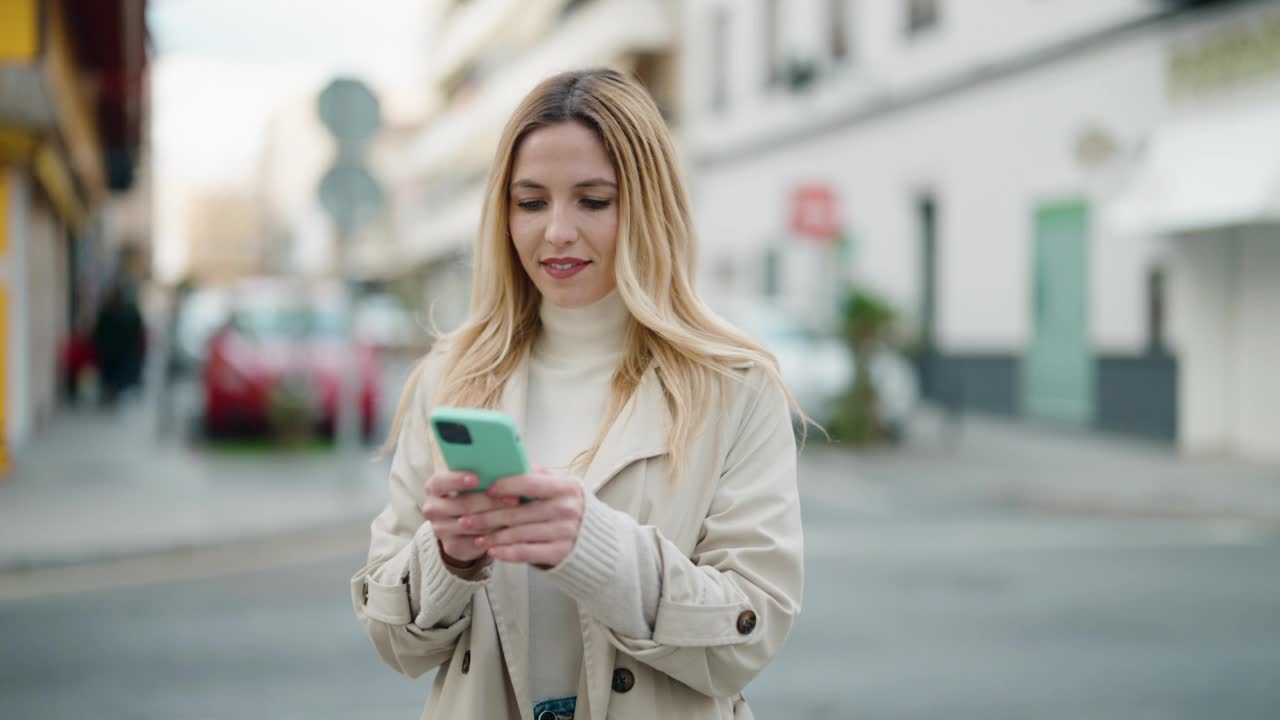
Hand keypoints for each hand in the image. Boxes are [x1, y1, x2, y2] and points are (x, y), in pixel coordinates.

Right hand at [422, 471, 520, 564]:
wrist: (465, 526)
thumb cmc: (475, 494)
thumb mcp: (476, 483)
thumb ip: (484, 475)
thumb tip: (506, 468)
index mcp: (435, 487)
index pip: (440, 482)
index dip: (457, 480)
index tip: (477, 478)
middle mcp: (432, 508)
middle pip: (461, 504)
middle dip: (489, 501)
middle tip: (513, 499)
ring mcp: (440, 529)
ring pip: (469, 524)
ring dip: (494, 519)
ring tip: (515, 514)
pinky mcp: (452, 546)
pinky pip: (474, 541)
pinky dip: (492, 536)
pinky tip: (508, 530)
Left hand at [461, 467, 584, 567]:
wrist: (599, 540)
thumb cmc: (570, 509)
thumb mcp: (561, 488)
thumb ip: (538, 476)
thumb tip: (509, 463)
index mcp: (567, 488)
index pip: (531, 483)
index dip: (506, 485)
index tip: (486, 488)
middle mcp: (568, 509)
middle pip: (519, 512)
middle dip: (488, 516)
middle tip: (466, 518)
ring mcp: (566, 533)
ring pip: (519, 534)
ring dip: (493, 536)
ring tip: (476, 536)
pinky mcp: (562, 553)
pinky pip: (528, 553)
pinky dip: (507, 552)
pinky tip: (493, 550)